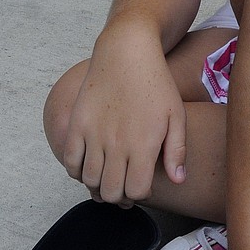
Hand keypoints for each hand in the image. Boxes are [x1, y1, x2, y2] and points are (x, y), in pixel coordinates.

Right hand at [63, 21, 186, 205]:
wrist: (127, 52)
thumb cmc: (156, 83)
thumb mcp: (177, 115)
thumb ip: (177, 151)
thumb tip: (178, 181)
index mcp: (144, 144)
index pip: (137, 191)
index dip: (141, 195)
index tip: (143, 186)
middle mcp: (117, 144)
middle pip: (112, 192)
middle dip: (120, 198)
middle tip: (125, 190)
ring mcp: (94, 135)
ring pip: (90, 181)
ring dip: (99, 187)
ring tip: (108, 180)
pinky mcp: (77, 124)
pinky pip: (70, 162)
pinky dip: (78, 172)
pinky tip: (90, 166)